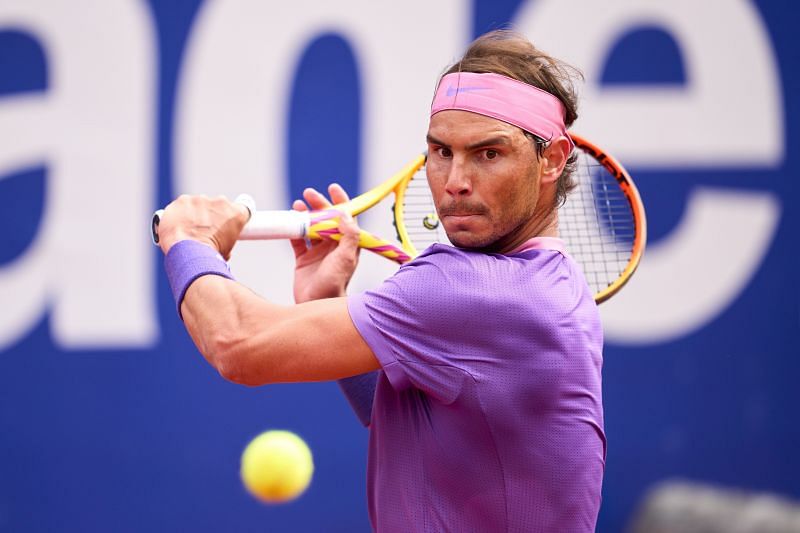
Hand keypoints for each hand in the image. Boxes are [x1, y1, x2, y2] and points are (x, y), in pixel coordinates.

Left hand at [157, 194, 249, 259]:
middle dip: (212, 216)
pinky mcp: (183, 201)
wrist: (188, 254)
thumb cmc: (209, 256)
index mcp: (236, 213)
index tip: (228, 223)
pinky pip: (182, 206)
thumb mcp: (226, 252)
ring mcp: (200, 200)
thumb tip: (220, 243)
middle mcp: (220, 202)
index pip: (240, 209)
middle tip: (206, 231)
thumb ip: (226, 240)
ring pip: (198, 205)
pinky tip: (178, 226)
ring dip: (195, 215)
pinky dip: (180, 214)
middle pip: (217, 206)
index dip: (233, 217)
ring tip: (189, 232)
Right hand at [291, 184, 360, 303]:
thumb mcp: (345, 259)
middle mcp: (334, 246)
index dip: (341, 201)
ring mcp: (318, 252)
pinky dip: (292, 229)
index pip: (346, 218)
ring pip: (311, 227)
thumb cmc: (334, 284)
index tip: (332, 188)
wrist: (315, 305)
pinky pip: (297, 239)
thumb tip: (346, 214)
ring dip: (305, 215)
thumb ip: (348, 236)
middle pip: (326, 219)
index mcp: (347, 245)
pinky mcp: (303, 259)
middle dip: (319, 205)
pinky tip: (288, 221)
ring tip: (297, 205)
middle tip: (309, 194)